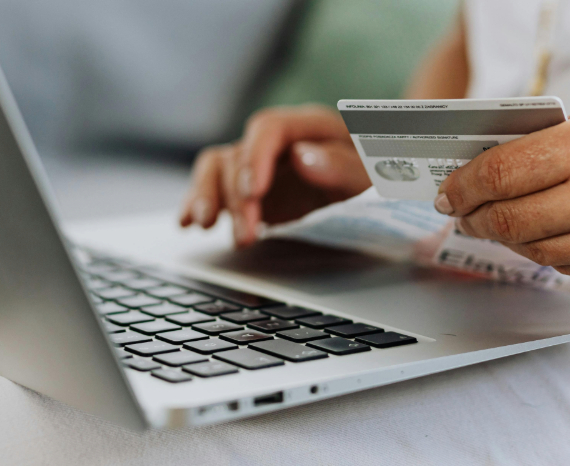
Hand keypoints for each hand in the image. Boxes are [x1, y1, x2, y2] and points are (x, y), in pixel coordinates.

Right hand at [179, 104, 370, 246]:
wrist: (382, 188)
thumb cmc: (381, 175)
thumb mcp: (375, 174)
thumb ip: (344, 165)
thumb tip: (302, 158)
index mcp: (309, 126)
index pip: (269, 128)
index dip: (255, 157)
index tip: (253, 191)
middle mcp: (277, 141)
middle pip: (238, 154)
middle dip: (236, 196)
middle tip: (247, 234)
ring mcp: (259, 164)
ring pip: (216, 168)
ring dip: (207, 197)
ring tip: (204, 226)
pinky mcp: (248, 190)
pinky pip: (213, 188)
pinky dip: (197, 203)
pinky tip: (187, 223)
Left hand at [435, 93, 569, 291]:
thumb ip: (562, 134)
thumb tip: (504, 156)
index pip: (501, 174)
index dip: (463, 184)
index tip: (448, 189)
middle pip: (507, 220)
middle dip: (473, 216)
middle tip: (461, 211)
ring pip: (534, 251)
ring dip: (508, 237)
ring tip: (500, 220)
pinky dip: (551, 252)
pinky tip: (550, 234)